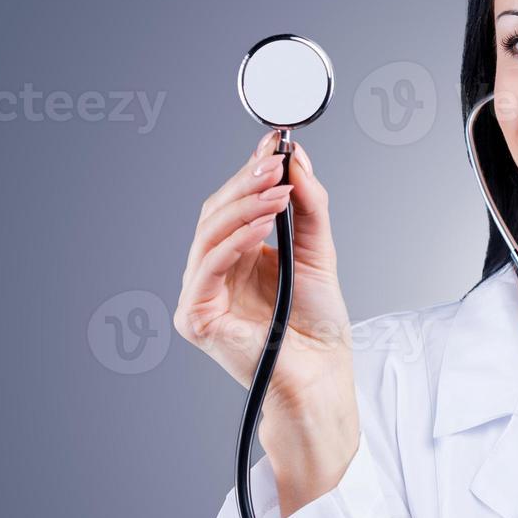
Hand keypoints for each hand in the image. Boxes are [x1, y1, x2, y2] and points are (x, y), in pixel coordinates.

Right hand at [175, 129, 355, 414]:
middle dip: (247, 182)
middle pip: (216, 213)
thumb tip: (297, 159)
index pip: (234, 204)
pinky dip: (233, 242)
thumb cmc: (317, 326)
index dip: (251, 171)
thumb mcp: (318, 251)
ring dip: (244, 206)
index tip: (277, 143)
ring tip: (277, 189)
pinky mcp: (196, 317)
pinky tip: (260, 226)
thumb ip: (308, 205)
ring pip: (210, 234)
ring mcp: (201, 294)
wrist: (321, 374)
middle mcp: (215, 273)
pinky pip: (208, 268)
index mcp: (238, 256)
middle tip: (276, 161)